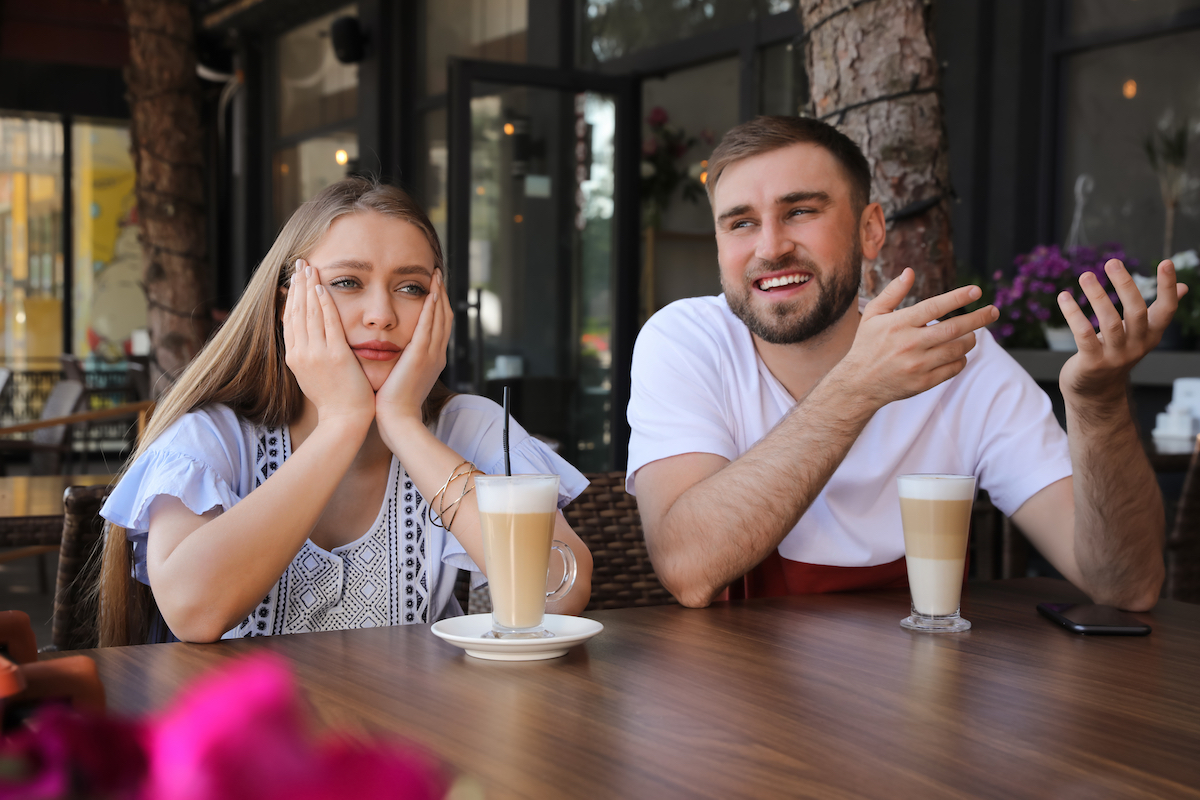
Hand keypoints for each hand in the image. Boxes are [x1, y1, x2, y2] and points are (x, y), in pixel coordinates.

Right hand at [282, 260, 374, 426]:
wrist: (344, 420)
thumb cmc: (334, 399)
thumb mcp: (312, 375)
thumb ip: (308, 354)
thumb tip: (305, 337)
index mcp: (294, 358)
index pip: (289, 319)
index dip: (290, 296)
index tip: (293, 279)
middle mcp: (301, 353)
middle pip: (296, 311)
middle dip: (297, 285)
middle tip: (299, 263)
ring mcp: (317, 354)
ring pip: (309, 313)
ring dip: (308, 287)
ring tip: (309, 268)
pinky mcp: (335, 356)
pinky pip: (328, 323)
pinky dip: (323, 304)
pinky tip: (322, 288)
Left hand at [376, 270, 452, 427]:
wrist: (397, 420)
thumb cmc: (393, 403)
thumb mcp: (402, 377)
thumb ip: (402, 361)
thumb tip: (392, 350)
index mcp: (432, 359)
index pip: (439, 325)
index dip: (438, 305)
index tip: (433, 288)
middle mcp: (437, 354)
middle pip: (445, 317)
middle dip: (442, 294)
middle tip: (438, 275)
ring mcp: (431, 354)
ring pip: (440, 317)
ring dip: (439, 294)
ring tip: (436, 276)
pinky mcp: (420, 356)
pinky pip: (428, 326)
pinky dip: (431, 308)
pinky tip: (430, 293)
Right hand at [835, 268, 998, 407]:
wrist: (858, 384)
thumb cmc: (867, 345)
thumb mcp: (873, 315)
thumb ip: (892, 292)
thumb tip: (910, 271)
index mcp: (899, 324)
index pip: (934, 307)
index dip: (958, 297)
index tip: (977, 291)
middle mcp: (910, 344)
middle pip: (953, 329)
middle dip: (978, 319)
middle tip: (994, 311)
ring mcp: (918, 365)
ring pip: (957, 349)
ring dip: (970, 339)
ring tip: (971, 334)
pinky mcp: (923, 382)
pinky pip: (953, 368)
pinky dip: (960, 359)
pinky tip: (957, 353)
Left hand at [1058, 258, 1187, 400]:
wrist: (1096, 392)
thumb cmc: (1117, 353)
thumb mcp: (1139, 333)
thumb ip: (1157, 311)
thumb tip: (1183, 287)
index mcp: (1151, 335)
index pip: (1166, 310)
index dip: (1166, 288)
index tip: (1166, 262)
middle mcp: (1137, 346)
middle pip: (1136, 312)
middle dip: (1125, 285)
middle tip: (1112, 261)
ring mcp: (1115, 356)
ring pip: (1109, 322)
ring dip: (1097, 296)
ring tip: (1086, 275)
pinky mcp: (1092, 363)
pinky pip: (1083, 334)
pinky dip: (1073, 314)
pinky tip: (1064, 297)